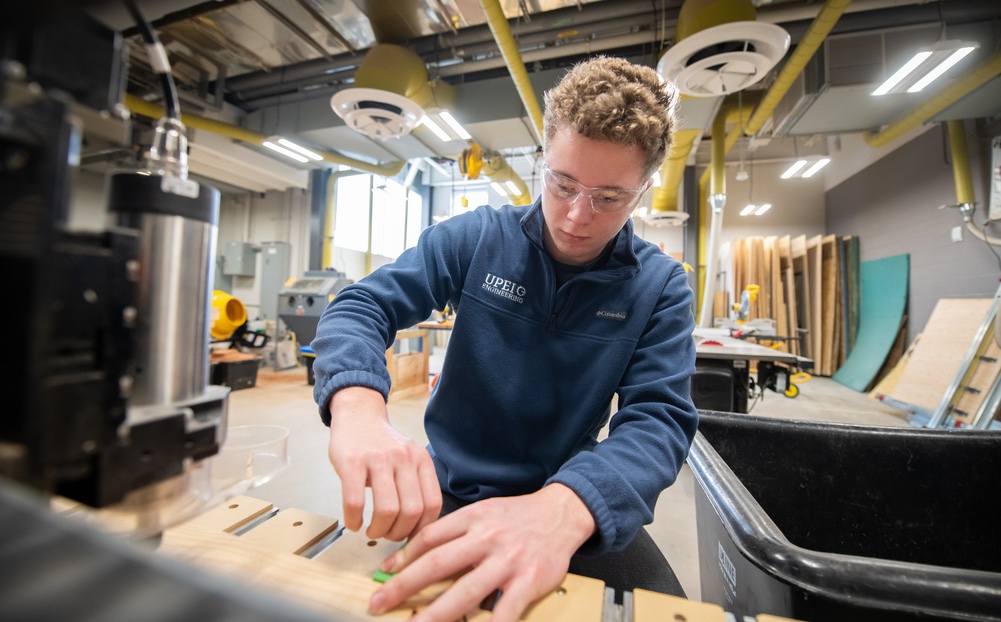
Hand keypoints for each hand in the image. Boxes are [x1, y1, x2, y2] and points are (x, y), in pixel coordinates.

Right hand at [327, 387, 441, 540]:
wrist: (358, 416)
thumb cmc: (383, 446)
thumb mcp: (409, 459)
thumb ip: (416, 487)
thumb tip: (419, 530)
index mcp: (421, 460)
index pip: (433, 504)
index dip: (422, 529)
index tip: (411, 538)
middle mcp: (404, 457)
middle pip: (411, 511)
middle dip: (399, 533)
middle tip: (387, 535)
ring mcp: (378, 458)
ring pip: (387, 509)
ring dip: (379, 530)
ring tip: (372, 531)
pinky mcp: (352, 461)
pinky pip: (355, 501)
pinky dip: (354, 519)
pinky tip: (353, 522)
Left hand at [369, 483, 595, 621]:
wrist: (561, 512)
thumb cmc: (517, 516)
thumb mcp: (483, 512)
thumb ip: (456, 531)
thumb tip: (419, 551)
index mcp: (472, 519)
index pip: (429, 538)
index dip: (403, 557)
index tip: (384, 574)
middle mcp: (486, 538)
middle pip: (438, 564)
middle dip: (403, 586)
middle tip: (378, 602)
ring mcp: (508, 560)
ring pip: (465, 590)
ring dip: (435, 613)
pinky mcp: (529, 580)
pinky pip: (506, 609)